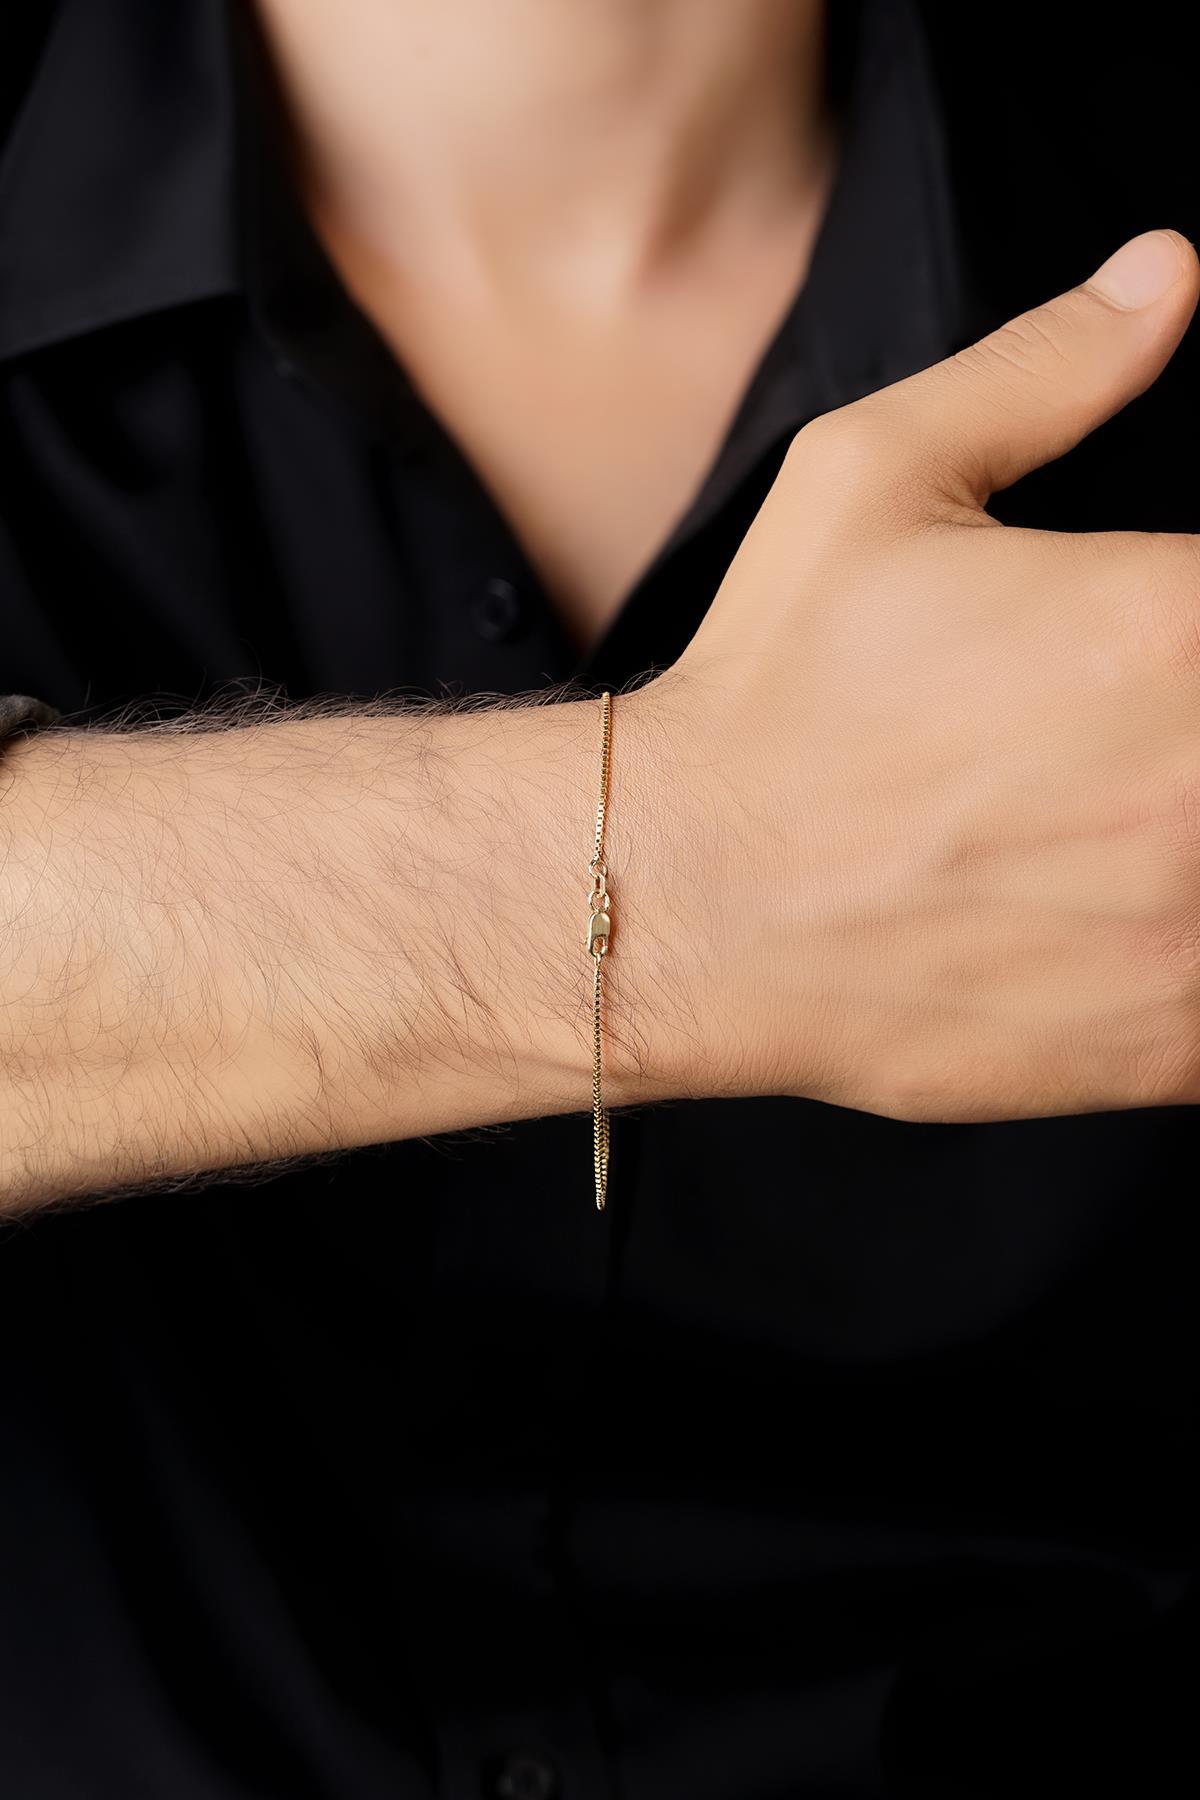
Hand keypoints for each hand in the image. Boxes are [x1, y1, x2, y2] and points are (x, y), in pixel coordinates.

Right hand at [637, 227, 1199, 1122]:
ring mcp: (1194, 926)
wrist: (680, 897)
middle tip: (1127, 744)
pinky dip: (1191, 958)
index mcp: (1168, 624)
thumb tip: (1166, 280)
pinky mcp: (1166, 1045)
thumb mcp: (871, 480)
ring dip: (1197, 840)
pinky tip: (1110, 921)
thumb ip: (1046, 372)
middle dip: (1197, 733)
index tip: (1173, 658)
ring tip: (1114, 825)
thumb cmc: (770, 701)